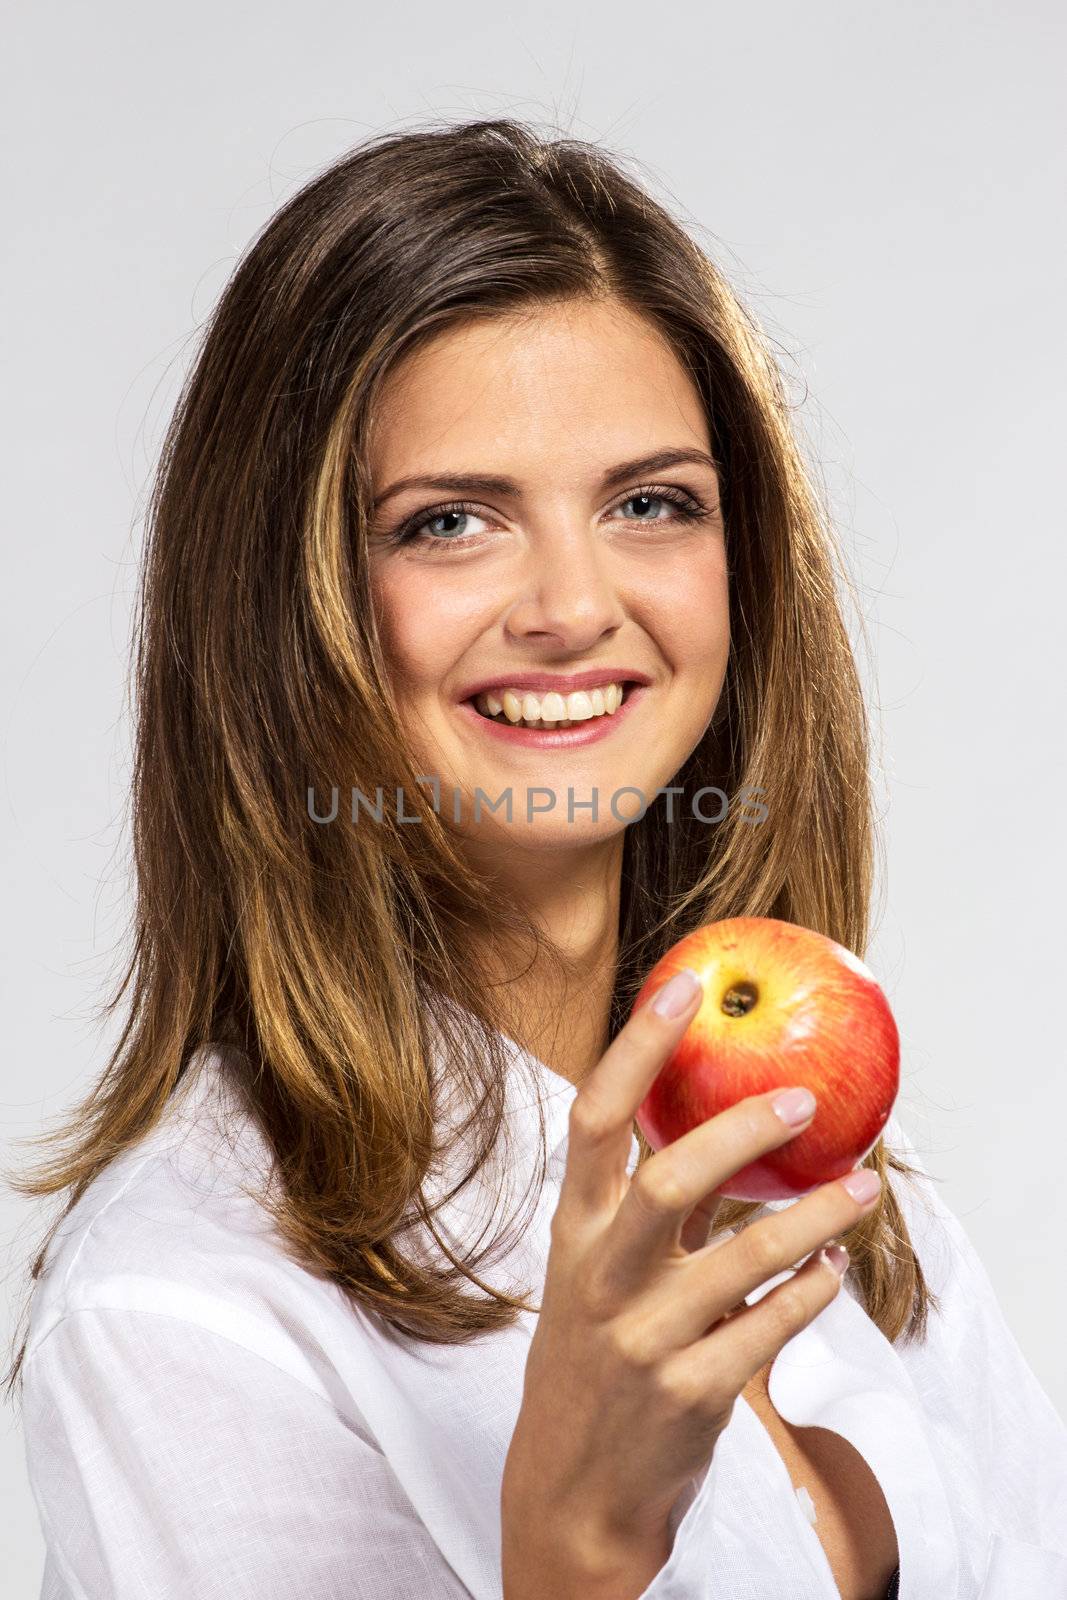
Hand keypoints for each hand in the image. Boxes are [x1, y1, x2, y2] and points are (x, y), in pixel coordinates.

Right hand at [500, 968, 881, 1598]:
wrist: (571, 1486)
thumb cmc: (593, 1354)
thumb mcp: (593, 1272)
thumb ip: (642, 1202)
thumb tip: (722, 1109)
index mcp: (572, 1231)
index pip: (593, 1119)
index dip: (635, 1048)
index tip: (683, 987)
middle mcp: (601, 1278)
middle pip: (670, 1180)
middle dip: (742, 1131)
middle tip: (804, 1099)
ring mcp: (644, 1339)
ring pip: (743, 1259)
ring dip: (815, 1216)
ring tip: (863, 1189)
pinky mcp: (690, 1394)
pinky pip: (770, 1326)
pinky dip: (812, 1291)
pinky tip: (834, 1266)